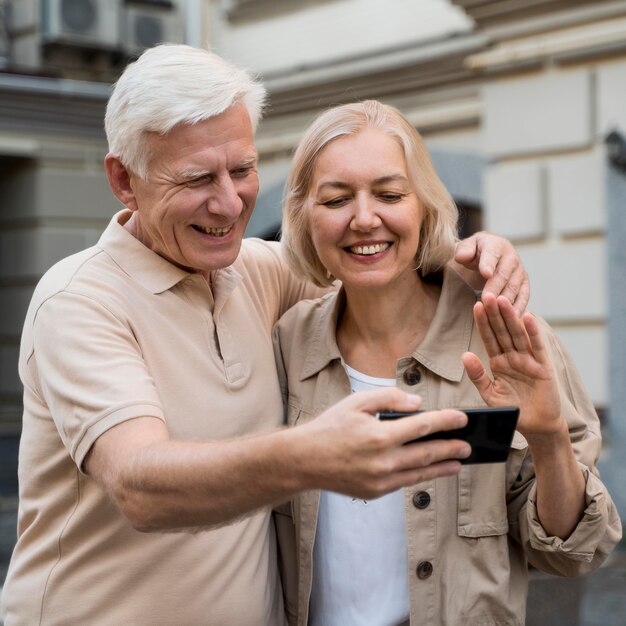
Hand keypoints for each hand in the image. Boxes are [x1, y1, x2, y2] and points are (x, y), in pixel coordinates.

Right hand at [295, 387, 470, 498]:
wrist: (305, 460)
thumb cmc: (331, 426)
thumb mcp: (357, 402)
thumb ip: (389, 398)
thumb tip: (418, 404)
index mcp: (380, 435)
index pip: (423, 425)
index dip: (446, 421)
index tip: (462, 419)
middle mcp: (384, 460)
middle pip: (428, 453)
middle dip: (451, 448)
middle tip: (468, 445)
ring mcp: (381, 480)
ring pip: (420, 473)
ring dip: (442, 467)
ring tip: (459, 463)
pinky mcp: (376, 491)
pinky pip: (405, 482)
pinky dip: (421, 476)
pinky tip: (430, 470)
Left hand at [454, 231, 528, 315]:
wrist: (491, 254)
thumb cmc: (475, 252)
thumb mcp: (466, 248)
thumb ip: (463, 250)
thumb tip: (461, 256)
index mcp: (496, 245)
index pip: (492, 254)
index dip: (488, 264)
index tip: (485, 274)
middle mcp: (511, 257)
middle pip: (503, 275)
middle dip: (495, 287)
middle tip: (486, 299)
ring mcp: (520, 272)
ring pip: (513, 288)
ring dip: (505, 300)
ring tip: (495, 311)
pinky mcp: (524, 284)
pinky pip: (523, 297)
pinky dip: (518, 307)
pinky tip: (512, 318)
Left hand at [461, 293, 561, 436]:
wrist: (536, 426)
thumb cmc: (512, 409)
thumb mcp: (489, 393)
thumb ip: (478, 375)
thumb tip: (465, 355)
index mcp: (499, 362)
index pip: (489, 338)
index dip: (483, 322)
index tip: (475, 306)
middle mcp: (513, 357)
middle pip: (502, 331)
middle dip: (494, 313)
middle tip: (487, 294)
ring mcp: (528, 360)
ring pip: (517, 335)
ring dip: (510, 317)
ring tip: (503, 300)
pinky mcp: (543, 367)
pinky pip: (537, 346)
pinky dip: (532, 332)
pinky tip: (527, 316)